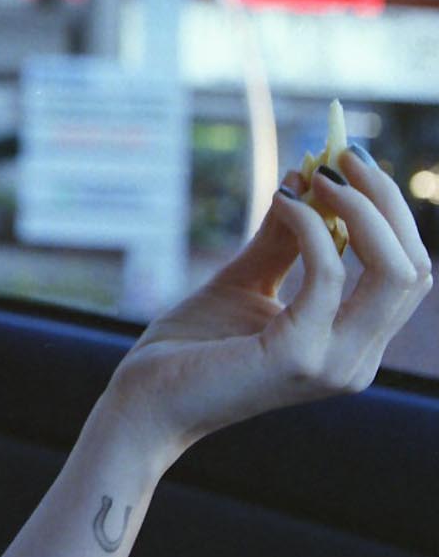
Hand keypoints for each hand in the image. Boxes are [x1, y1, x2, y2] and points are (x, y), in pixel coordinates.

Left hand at [103, 146, 431, 465]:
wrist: (144, 403)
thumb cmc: (190, 349)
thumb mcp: (245, 281)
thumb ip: (282, 240)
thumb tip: (305, 177)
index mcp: (352, 344)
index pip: (406, 272)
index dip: (389, 212)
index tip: (351, 161)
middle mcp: (356, 359)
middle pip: (415, 267)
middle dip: (385, 202)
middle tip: (344, 154)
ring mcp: (334, 362)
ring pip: (395, 271)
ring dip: (363, 208)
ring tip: (321, 172)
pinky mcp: (300, 357)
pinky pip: (328, 274)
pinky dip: (311, 226)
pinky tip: (282, 202)